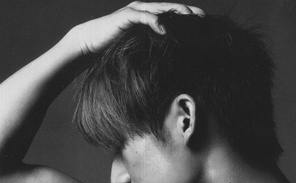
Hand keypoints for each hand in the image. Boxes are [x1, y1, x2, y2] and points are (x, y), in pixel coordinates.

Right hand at [72, 1, 204, 54]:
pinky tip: (164, 28)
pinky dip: (154, 20)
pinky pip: (143, 16)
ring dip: (174, 12)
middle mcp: (143, 10)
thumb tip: (168, 61)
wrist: (91, 43)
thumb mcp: (139, 48)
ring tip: (188, 17)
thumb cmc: (115, 48)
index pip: (171, 14)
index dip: (187, 17)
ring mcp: (135, 11)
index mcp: (149, 17)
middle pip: (169, 8)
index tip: (203, 23)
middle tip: (202, 17)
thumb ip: (152, 48)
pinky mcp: (125, 16)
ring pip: (159, 9)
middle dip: (186, 11)